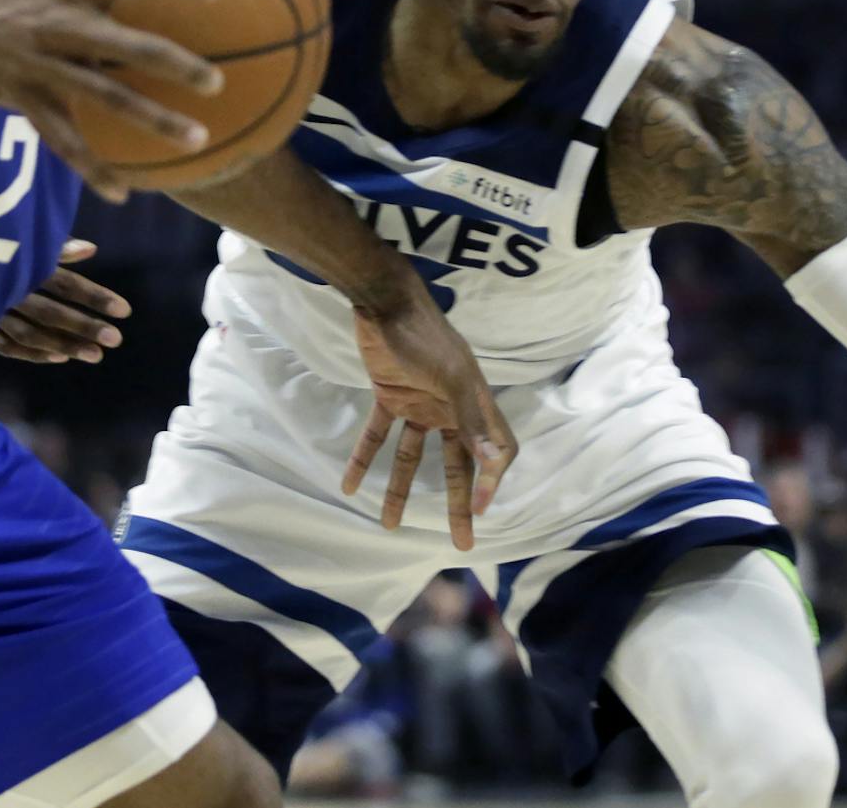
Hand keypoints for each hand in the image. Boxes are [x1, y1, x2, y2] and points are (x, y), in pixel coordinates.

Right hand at [0, 0, 224, 200]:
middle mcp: (61, 25)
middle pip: (131, 47)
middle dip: (177, 65)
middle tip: (217, 81)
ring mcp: (43, 66)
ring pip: (107, 100)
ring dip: (154, 121)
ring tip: (198, 138)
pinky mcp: (24, 98)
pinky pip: (64, 139)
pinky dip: (94, 167)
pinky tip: (123, 190)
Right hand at [0, 241, 129, 362]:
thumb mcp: (20, 235)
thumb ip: (54, 246)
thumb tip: (90, 250)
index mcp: (20, 264)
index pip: (64, 283)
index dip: (94, 297)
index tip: (125, 311)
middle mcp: (6, 289)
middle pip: (50, 313)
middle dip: (84, 326)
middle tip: (116, 339)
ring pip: (31, 335)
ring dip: (64, 346)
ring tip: (96, 356)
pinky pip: (8, 346)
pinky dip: (33, 354)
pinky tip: (59, 358)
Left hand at [339, 291, 516, 550]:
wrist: (384, 302)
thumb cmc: (426, 338)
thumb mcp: (452, 378)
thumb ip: (472, 420)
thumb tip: (496, 462)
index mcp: (475, 405)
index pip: (496, 452)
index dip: (492, 482)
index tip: (481, 511)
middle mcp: (451, 409)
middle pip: (459, 465)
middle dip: (459, 504)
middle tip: (460, 543)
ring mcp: (420, 405)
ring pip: (415, 457)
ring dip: (402, 490)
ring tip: (388, 525)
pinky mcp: (389, 397)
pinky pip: (379, 436)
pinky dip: (365, 459)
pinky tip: (350, 485)